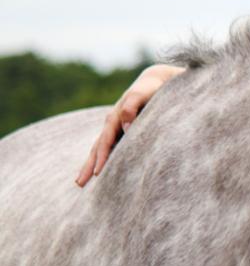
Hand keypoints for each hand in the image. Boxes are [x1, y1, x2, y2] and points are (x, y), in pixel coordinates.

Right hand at [75, 63, 183, 186]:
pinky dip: (102, 159)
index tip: (98, 173)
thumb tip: (125, 127)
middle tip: (79, 184)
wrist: (153, 82)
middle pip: (97, 148)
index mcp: (114, 118)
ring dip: (92, 164)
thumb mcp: (141, 95)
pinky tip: (100, 170)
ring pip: (100, 149)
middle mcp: (111, 125)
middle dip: (88, 166)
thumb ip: (132, 108)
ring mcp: (115, 128)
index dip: (102, 157)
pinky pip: (109, 148)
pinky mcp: (122, 131)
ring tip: (82, 182)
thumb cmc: (150, 89)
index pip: (105, 142)